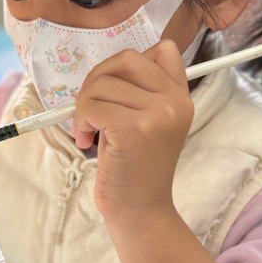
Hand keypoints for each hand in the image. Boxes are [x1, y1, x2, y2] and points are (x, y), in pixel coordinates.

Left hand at [71, 40, 193, 228]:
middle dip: (97, 78)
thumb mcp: (144, 123)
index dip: (128, 64)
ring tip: (86, 132)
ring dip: (83, 105)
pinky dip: (80, 122)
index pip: (164, 49)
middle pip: (126, 58)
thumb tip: (109, 65)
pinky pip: (92, 106)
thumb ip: (137, 92)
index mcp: (181, 97)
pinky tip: (85, 141)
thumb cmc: (133, 168)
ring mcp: (158, 114)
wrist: (140, 212)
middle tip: (89, 108)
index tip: (114, 91)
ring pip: (102, 83)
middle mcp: (175, 101)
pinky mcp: (135, 129)